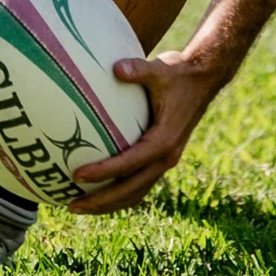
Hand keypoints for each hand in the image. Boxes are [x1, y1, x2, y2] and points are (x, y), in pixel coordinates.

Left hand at [67, 51, 224, 214]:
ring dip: (109, 203)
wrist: (204, 79)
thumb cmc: (179, 73)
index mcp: (164, 141)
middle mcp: (166, 157)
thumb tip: (116, 68)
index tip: (77, 175)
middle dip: (101, 202)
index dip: (103, 172)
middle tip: (71, 205)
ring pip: (135, 193)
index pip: (128, 164)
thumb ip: (138, 69)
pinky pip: (139, 183)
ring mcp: (166, 161)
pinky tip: (99, 189)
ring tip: (80, 206)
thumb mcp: (160, 69)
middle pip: (130, 190)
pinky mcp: (163, 159)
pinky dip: (119, 192)